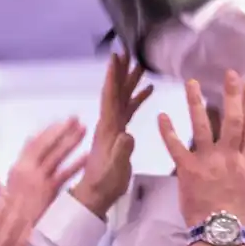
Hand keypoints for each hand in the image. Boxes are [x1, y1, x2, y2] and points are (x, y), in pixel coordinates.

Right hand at [2, 118, 86, 232]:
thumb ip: (18, 173)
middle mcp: (25, 171)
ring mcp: (36, 180)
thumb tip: (21, 162)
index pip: (32, 144)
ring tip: (84, 129)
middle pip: (45, 145)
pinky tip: (87, 156)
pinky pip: (64, 175)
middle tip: (76, 118)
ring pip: (56, 156)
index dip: (47, 132)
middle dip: (61, 130)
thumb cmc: (6, 215)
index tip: (60, 122)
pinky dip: (76, 165)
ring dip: (70, 141)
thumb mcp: (7, 190)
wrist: (5, 233)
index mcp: (16, 169)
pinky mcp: (46, 193)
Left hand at [71, 52, 152, 217]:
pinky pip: (128, 110)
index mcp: (108, 127)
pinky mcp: (119, 134)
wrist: (96, 194)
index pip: (110, 96)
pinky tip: (147, 91)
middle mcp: (109, 122)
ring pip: (123, 98)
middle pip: (116, 91)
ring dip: (131, 81)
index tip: (116, 56)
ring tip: (141, 64)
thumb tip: (128, 134)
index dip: (113, 76)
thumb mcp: (114, 168)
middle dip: (122, 71)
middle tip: (129, 51)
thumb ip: (121, 151)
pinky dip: (137, 98)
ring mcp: (113, 127)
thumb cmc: (105, 182)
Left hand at [158, 73, 244, 232]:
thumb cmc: (236, 212)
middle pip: (232, 120)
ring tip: (191, 84)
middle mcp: (229, 156)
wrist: (220, 231)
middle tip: (228, 74)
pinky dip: (168, 130)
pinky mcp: (188, 170)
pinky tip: (162, 115)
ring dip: (196, 103)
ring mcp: (208, 162)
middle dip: (231, 95)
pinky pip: (176, 146)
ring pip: (203, 126)